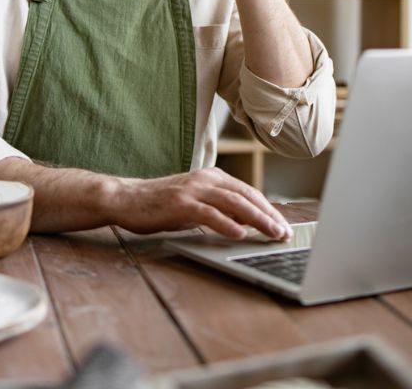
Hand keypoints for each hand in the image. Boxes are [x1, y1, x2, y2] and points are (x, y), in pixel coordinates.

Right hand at [113, 167, 290, 240]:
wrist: (127, 199)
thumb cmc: (161, 205)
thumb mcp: (196, 204)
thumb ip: (219, 209)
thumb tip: (247, 223)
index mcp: (212, 177)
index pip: (248, 192)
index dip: (268, 209)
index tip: (283, 225)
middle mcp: (206, 179)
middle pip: (246, 196)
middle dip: (269, 215)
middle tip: (285, 233)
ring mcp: (193, 189)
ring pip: (234, 203)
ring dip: (257, 219)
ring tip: (272, 234)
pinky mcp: (180, 203)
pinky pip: (209, 213)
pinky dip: (227, 223)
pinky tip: (241, 233)